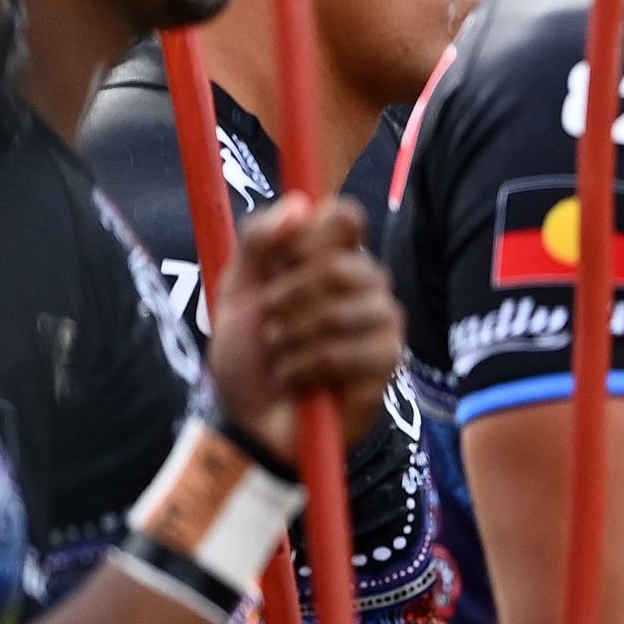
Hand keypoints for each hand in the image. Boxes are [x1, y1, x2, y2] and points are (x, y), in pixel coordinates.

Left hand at [207, 193, 404, 453]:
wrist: (249, 419)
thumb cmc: (248, 355)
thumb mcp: (236, 291)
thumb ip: (259, 240)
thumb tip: (299, 204)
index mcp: (336, 257)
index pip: (344, 217)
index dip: (306, 240)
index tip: (279, 267)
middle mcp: (368, 284)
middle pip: (338, 267)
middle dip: (286, 301)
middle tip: (271, 325)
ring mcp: (384, 323)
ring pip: (341, 313)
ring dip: (292, 340)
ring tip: (282, 357)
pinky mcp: (387, 361)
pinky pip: (347, 353)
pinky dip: (306, 368)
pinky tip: (299, 380)